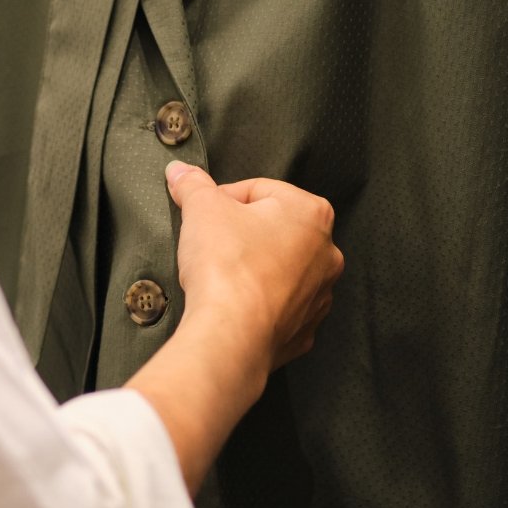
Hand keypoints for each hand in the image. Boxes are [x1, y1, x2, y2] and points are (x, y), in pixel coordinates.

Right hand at [166, 161, 342, 386]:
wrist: (231, 335)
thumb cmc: (227, 267)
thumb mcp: (201, 209)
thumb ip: (193, 185)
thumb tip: (181, 172)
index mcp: (311, 213)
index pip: (259, 189)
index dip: (224, 198)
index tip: (204, 213)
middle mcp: (326, 253)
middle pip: (273, 227)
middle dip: (242, 231)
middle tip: (212, 241)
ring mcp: (319, 294)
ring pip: (279, 267)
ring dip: (253, 265)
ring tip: (222, 273)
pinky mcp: (304, 328)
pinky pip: (279, 304)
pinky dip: (258, 300)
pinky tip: (234, 301)